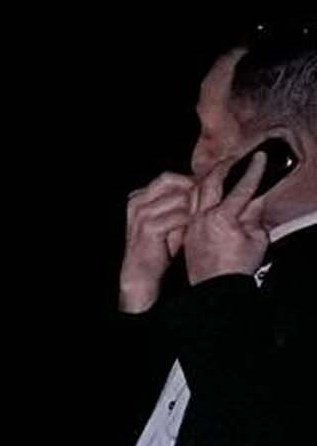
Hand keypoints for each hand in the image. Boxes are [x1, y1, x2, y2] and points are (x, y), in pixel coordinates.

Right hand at [120, 172, 194, 312]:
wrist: (142, 272)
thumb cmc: (160, 246)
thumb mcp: (169, 219)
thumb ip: (180, 202)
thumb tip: (206, 185)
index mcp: (138, 197)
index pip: (169, 178)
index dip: (190, 182)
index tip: (208, 191)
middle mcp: (137, 202)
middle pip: (172, 182)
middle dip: (193, 190)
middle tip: (209, 201)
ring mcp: (141, 214)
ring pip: (179, 197)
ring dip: (195, 206)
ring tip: (204, 217)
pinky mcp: (149, 227)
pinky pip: (180, 216)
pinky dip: (192, 221)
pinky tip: (198, 229)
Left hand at [185, 152, 269, 284]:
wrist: (215, 288)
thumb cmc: (238, 267)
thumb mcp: (257, 240)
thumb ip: (255, 216)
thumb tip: (254, 201)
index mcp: (223, 218)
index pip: (241, 188)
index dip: (252, 171)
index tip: (258, 158)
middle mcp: (203, 218)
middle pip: (210, 183)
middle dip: (222, 168)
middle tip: (232, 160)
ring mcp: (192, 225)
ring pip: (194, 194)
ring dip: (206, 180)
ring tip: (217, 173)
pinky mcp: (187, 232)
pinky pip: (189, 208)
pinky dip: (196, 197)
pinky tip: (203, 194)